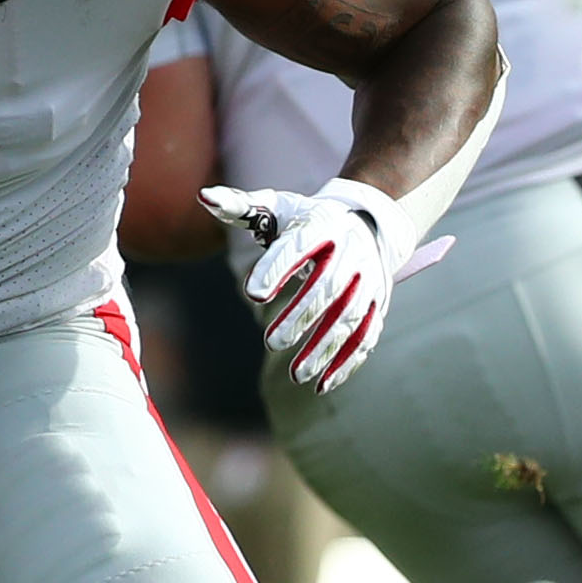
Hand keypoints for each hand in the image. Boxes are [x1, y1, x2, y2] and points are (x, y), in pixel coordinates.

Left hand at [204, 183, 392, 392]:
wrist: (366, 220)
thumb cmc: (306, 219)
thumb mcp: (276, 206)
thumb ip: (239, 205)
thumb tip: (204, 198)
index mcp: (323, 225)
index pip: (299, 246)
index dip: (277, 268)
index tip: (253, 293)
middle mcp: (351, 252)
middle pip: (329, 287)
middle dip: (302, 316)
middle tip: (271, 342)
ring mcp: (369, 280)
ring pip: (350, 317)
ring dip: (326, 347)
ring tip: (297, 374)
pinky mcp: (378, 304)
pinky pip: (366, 335)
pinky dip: (348, 362)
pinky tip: (324, 385)